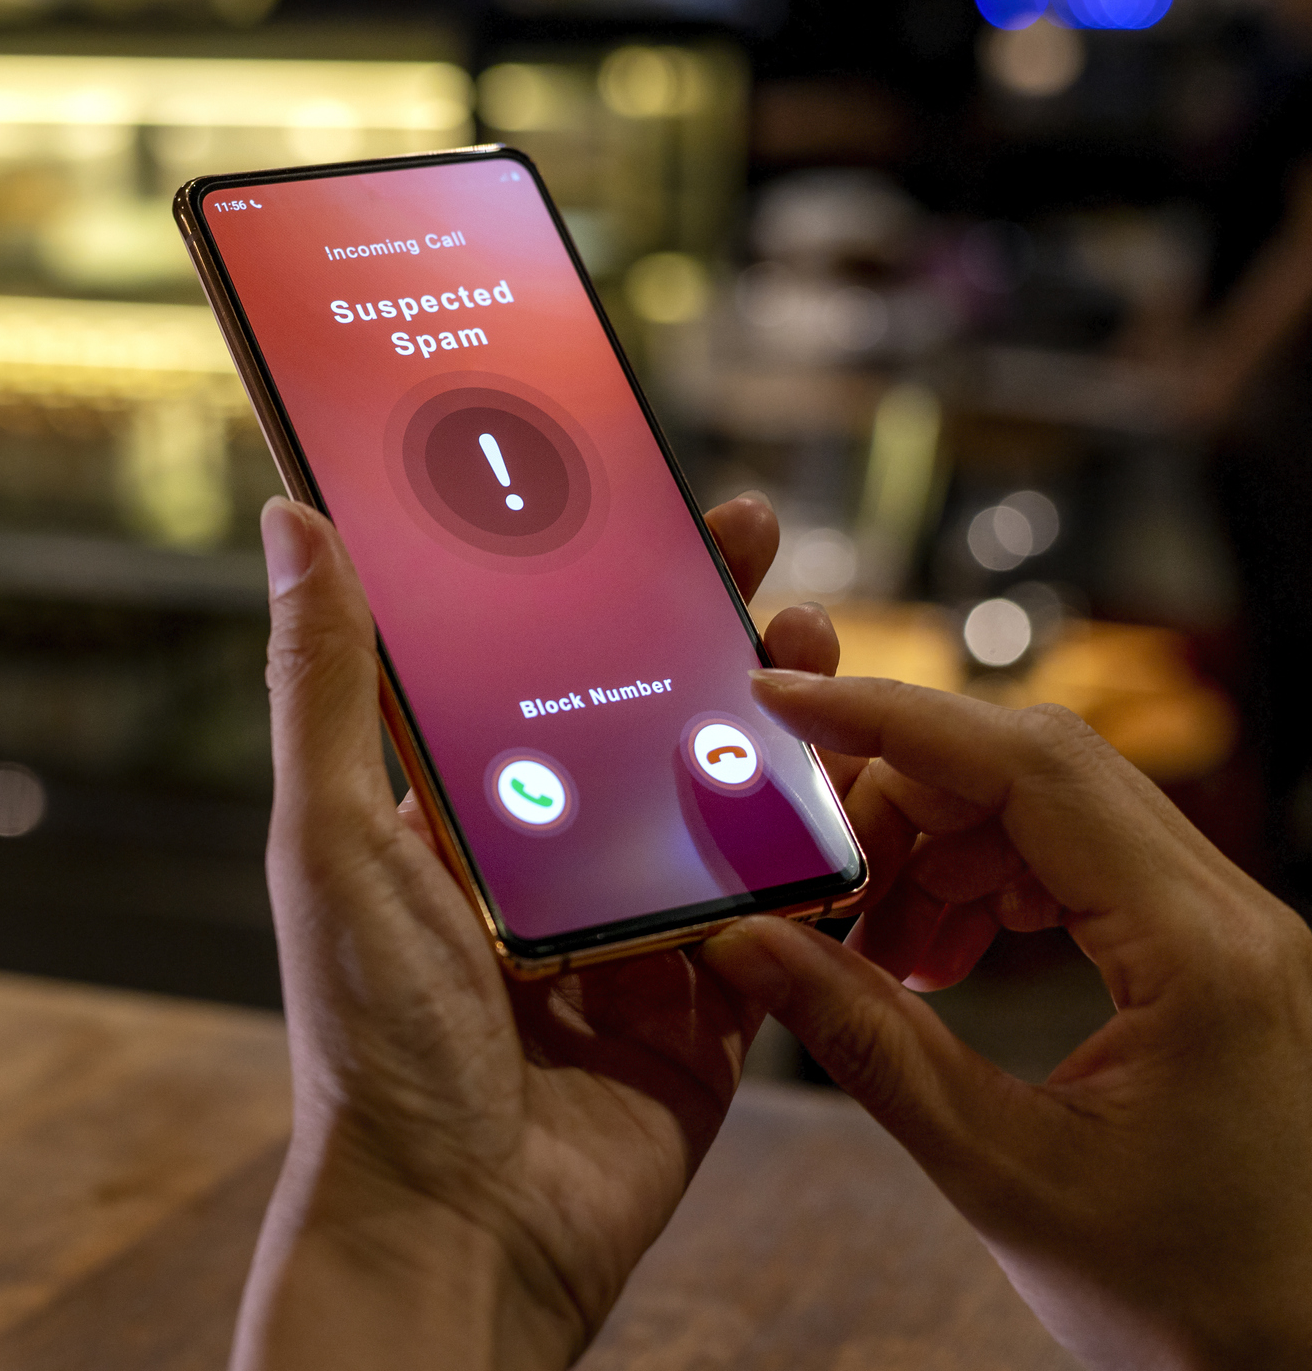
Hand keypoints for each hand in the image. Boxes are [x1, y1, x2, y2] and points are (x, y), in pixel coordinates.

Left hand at [235, 492, 835, 1370]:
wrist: (462, 1229)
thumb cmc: (375, 1043)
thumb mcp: (333, 842)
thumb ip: (326, 686)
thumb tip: (292, 521)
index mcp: (451, 817)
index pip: (525, 667)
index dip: (581, 583)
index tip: (632, 502)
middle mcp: (541, 864)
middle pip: (637, 719)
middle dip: (695, 630)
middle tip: (746, 547)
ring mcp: (629, 934)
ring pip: (720, 801)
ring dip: (772, 722)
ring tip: (810, 648)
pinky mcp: (706, 1008)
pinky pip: (779, 914)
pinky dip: (818, 852)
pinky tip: (856, 783)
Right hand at [702, 675, 1311, 1369]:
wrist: (1301, 1366)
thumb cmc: (1189, 1300)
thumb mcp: (1002, 1172)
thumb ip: (868, 1042)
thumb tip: (747, 944)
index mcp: (1201, 952)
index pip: (1031, 770)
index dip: (895, 719)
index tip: (787, 698)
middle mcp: (1233, 916)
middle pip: (1040, 768)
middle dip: (904, 791)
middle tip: (811, 863)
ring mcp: (1230, 931)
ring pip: (1056, 809)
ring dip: (941, 844)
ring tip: (873, 938)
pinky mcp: (1211, 957)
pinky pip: (1082, 865)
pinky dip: (989, 883)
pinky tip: (937, 956)